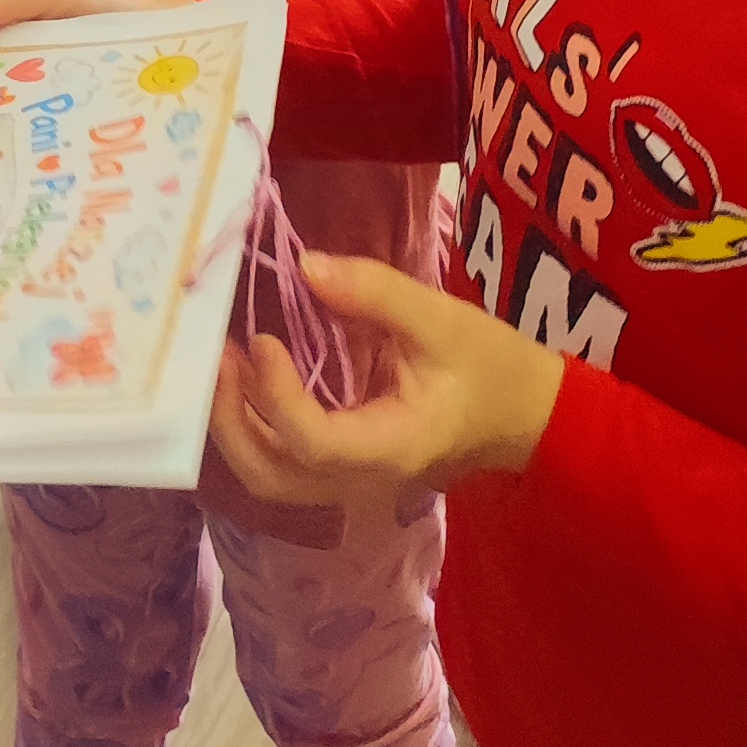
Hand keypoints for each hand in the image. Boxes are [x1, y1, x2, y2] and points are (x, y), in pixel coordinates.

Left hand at [209, 252, 564, 523]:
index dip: (277, 397)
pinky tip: (248, 379)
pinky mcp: (347, 467)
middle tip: (220, 358)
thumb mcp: (442, 318)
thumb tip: (304, 266)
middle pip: (275, 478)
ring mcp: (353, 480)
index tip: (262, 341)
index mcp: (394, 446)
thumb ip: (374, 292)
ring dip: (235, 428)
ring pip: (273, 479)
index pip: (316, 444)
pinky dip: (254, 427)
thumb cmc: (491, 367)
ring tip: (224, 364)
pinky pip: (286, 464)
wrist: (526, 414)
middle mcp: (366, 478)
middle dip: (232, 423)